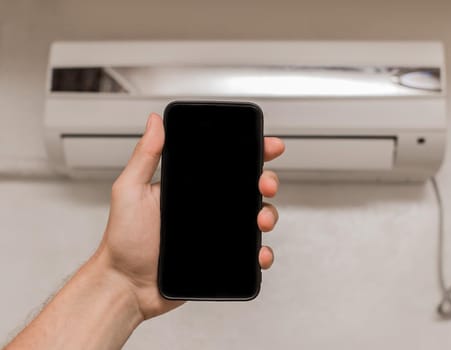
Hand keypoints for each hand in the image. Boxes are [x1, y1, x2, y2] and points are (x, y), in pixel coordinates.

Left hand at [94, 113, 284, 319]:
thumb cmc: (123, 240)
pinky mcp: (222, 257)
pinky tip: (258, 252)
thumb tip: (154, 122)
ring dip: (268, 214)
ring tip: (261, 220)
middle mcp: (207, 207)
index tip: (268, 146)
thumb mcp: (130, 190)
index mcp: (190, 187)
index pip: (226, 164)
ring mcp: (216, 232)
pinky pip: (249, 253)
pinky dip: (262, 252)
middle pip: (249, 188)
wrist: (126, 284)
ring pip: (255, 217)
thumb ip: (144, 156)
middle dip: (267, 181)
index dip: (252, 152)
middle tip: (265, 184)